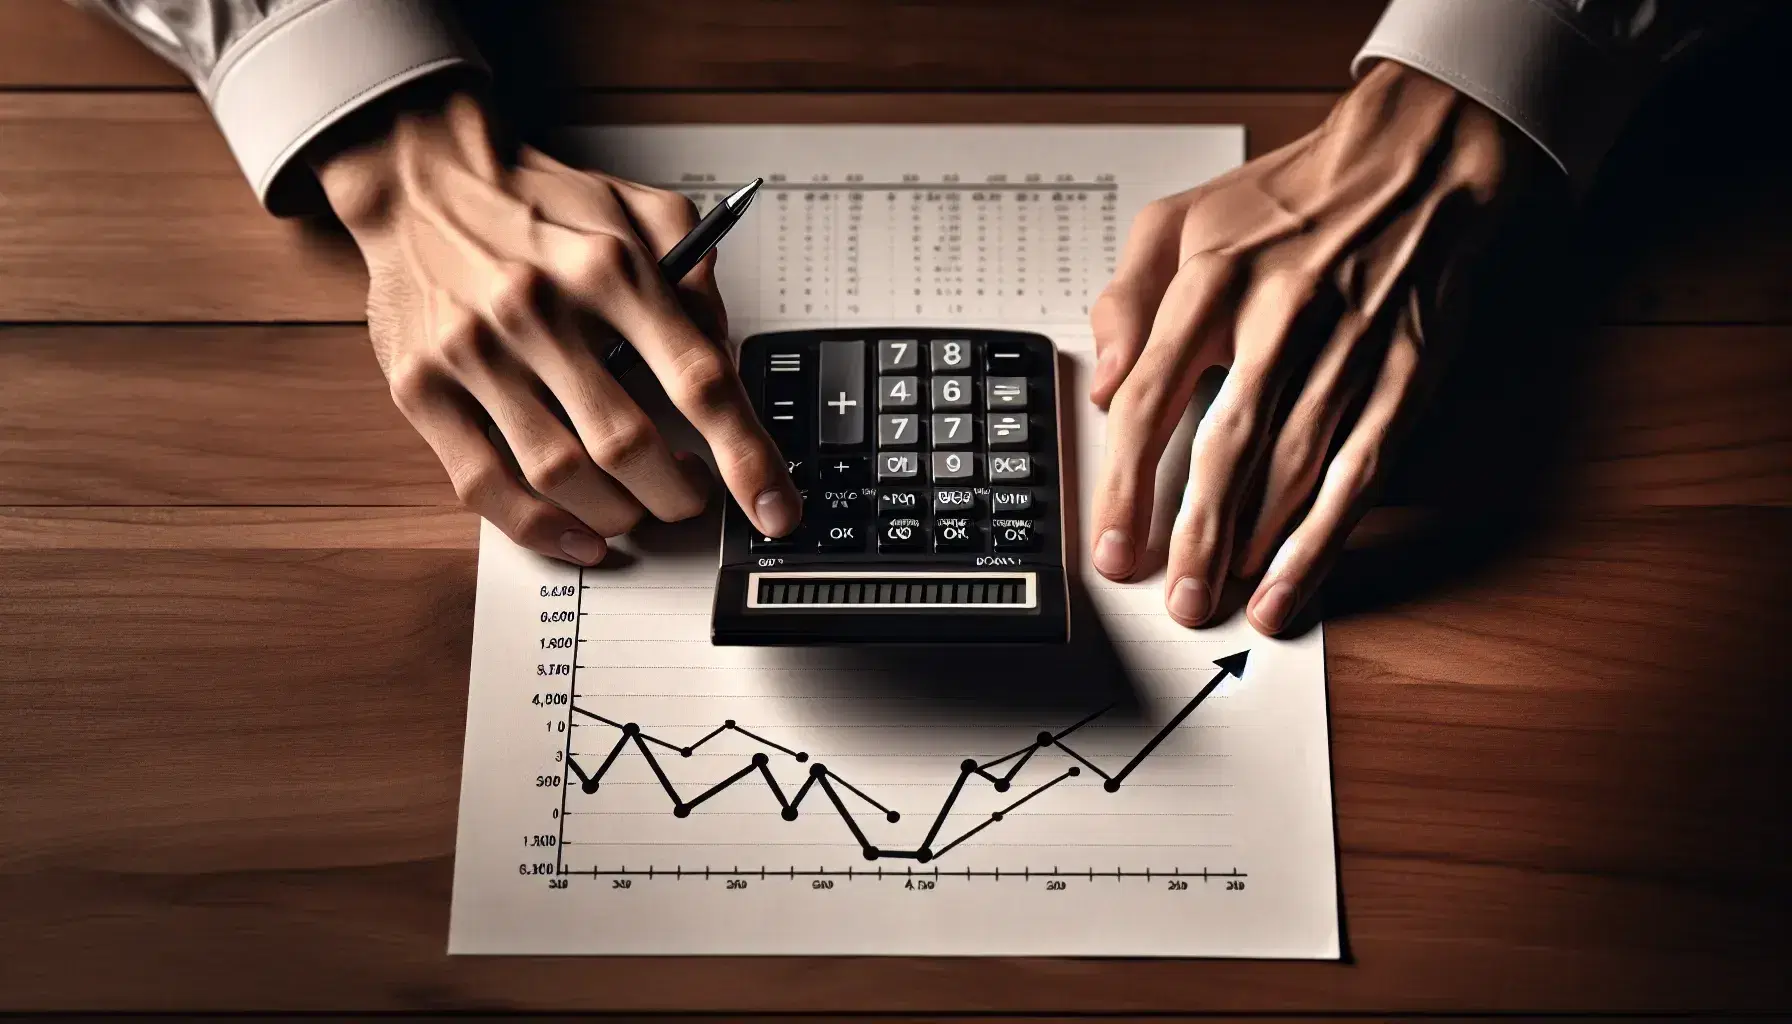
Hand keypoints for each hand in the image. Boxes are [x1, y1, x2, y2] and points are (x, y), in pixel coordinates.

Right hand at [314, 90, 799, 564]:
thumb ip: (695, 270)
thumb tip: (726, 350)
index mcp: (609, 266)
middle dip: (678, 492)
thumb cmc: (539, 205)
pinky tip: (579, 537)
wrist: (422, 178)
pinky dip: (541, 529)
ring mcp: (474, 352)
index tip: (775, 507)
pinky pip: (485, 485)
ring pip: (562, 476)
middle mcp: (538, 308)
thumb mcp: (637, 207)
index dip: (745, 455)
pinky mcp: (423, 387)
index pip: (697, 379)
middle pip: (630, 445)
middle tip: (692, 492)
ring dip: (618, 513)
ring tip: (639, 506)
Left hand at [1087, 62, 1548, 633]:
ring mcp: (1350, 346)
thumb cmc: (1280, 205)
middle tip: (1175, 600)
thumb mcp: (1176, 223)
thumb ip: (1125, 303)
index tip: (1113, 546)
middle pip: (1228, 446)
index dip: (1129, 482)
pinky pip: (1361, 466)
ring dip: (1257, 545)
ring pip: (1297, 466)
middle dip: (1197, 535)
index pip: (1155, 396)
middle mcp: (1281, 315)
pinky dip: (1326, 531)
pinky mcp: (1406, 373)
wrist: (1408, 164)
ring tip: (1221, 598)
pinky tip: (1294, 576)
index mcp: (1212, 280)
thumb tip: (1107, 388)